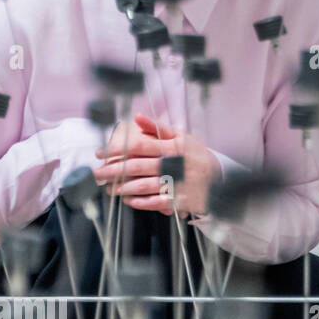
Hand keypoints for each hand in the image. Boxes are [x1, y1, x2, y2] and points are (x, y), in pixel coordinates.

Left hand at [92, 114, 221, 216]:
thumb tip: (137, 116)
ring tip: (109, 189)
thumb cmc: (197, 156)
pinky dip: (142, 202)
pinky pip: (158, 202)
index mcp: (171, 146)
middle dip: (113, 170)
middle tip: (96, 173)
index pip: (138, 145)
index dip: (116, 149)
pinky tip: (129, 201)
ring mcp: (178, 183)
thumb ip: (158, 128)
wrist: (222, 179)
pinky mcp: (182, 199)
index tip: (99, 153)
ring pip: (145, 185)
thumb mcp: (182, 138)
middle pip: (137, 166)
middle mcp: (173, 164)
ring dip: (124, 187)